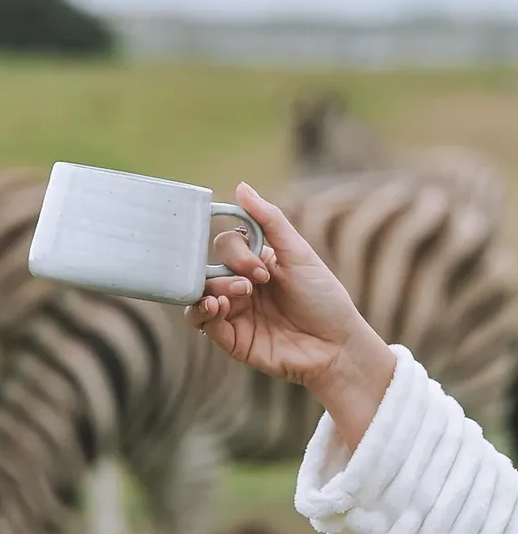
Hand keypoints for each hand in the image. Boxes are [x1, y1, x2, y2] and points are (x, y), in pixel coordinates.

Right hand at [185, 183, 395, 448]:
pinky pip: (200, 322)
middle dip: (226, 270)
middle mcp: (240, 286)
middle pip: (206, 266)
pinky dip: (202, 311)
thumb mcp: (299, 253)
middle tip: (252, 285)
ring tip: (237, 297)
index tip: (263, 268)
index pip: (225, 245)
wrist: (336, 347)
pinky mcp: (230, 339)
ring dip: (212, 289)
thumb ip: (269, 220)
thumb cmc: (323, 299)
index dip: (236, 252)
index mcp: (255, 264)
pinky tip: (219, 308)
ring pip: (198, 293)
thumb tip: (241, 186)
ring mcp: (233, 312)